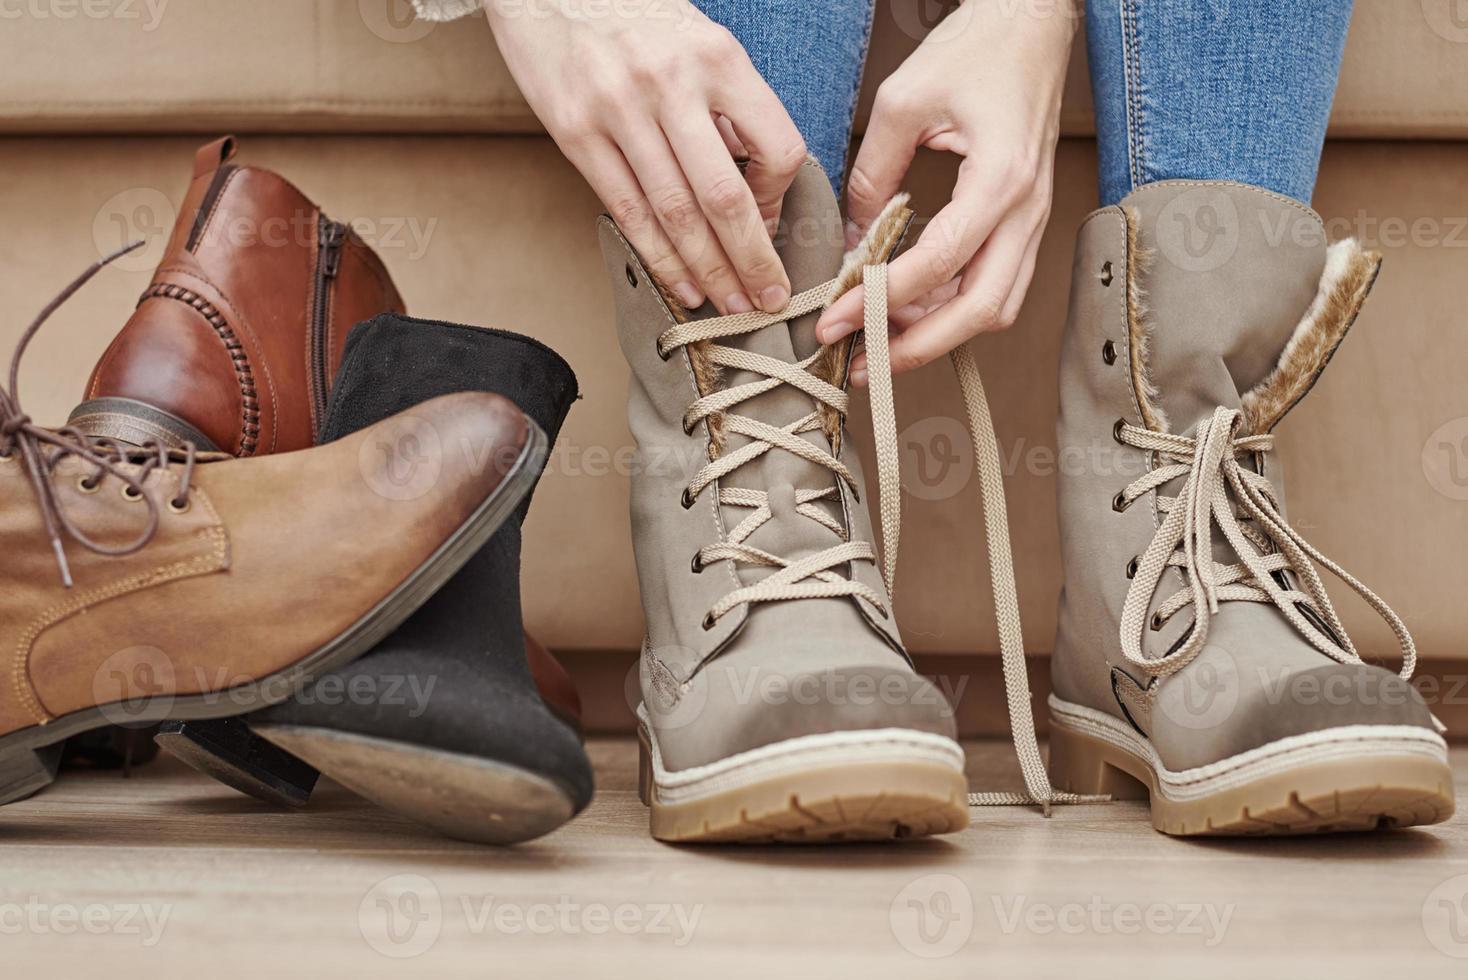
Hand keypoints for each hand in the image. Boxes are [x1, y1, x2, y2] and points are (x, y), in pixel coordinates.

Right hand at [484, 0, 804, 313]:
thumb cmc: (634, 17)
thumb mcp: (699, 42)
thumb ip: (730, 108)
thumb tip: (756, 189)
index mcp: (718, 57)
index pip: (776, 146)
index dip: (780, 199)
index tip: (774, 225)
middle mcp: (670, 83)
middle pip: (725, 197)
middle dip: (752, 260)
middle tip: (769, 300)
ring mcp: (619, 110)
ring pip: (676, 214)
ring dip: (708, 270)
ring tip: (729, 304)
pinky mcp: (576, 133)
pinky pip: (628, 211)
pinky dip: (658, 256)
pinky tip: (681, 283)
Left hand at [815, 0, 1075, 383]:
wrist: (1032, 26)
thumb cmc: (977, 50)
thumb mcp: (902, 102)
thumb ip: (872, 175)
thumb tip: (854, 239)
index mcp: (1000, 179)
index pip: (939, 264)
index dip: (882, 302)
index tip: (835, 319)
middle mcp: (1026, 211)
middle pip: (980, 311)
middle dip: (916, 347)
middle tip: (861, 363)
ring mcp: (1032, 221)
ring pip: (994, 307)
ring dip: (937, 336)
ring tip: (878, 345)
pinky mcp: (1024, 222)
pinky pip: (996, 285)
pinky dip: (951, 308)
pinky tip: (908, 310)